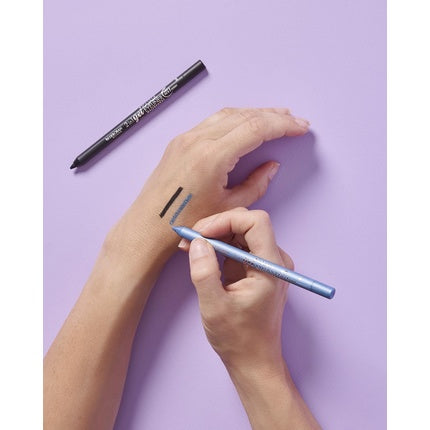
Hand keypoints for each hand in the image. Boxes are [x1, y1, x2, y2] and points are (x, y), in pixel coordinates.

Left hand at [104, 108, 308, 280]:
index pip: (255, 128)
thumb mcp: (228, 207)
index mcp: (212, 156)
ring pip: (229, 114)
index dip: (282, 125)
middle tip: (295, 120)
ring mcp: (186, 137)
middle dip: (274, 116)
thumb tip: (271, 165)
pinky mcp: (180, 141)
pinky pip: (213, 121)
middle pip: (245, 116)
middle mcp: (198, 140)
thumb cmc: (187, 222)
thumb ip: (256, 184)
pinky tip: (246, 123)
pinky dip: (236, 118)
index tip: (301, 127)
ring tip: (277, 116)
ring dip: (255, 113)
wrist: (149, 225)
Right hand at [182, 207, 293, 372]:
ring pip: (240, 232)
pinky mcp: (255, 268)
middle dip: (216, 226)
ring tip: (189, 245)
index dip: (226, 220)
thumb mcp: (214, 307)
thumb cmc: (238, 339)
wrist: (253, 360)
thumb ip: (204, 272)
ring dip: (215, 234)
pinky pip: (237, 246)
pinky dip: (218, 245)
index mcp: (271, 267)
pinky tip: (200, 253)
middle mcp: (273, 260)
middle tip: (190, 238)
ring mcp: (266, 263)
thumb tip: (196, 242)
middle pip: (246, 224)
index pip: (255, 222)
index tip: (201, 233)